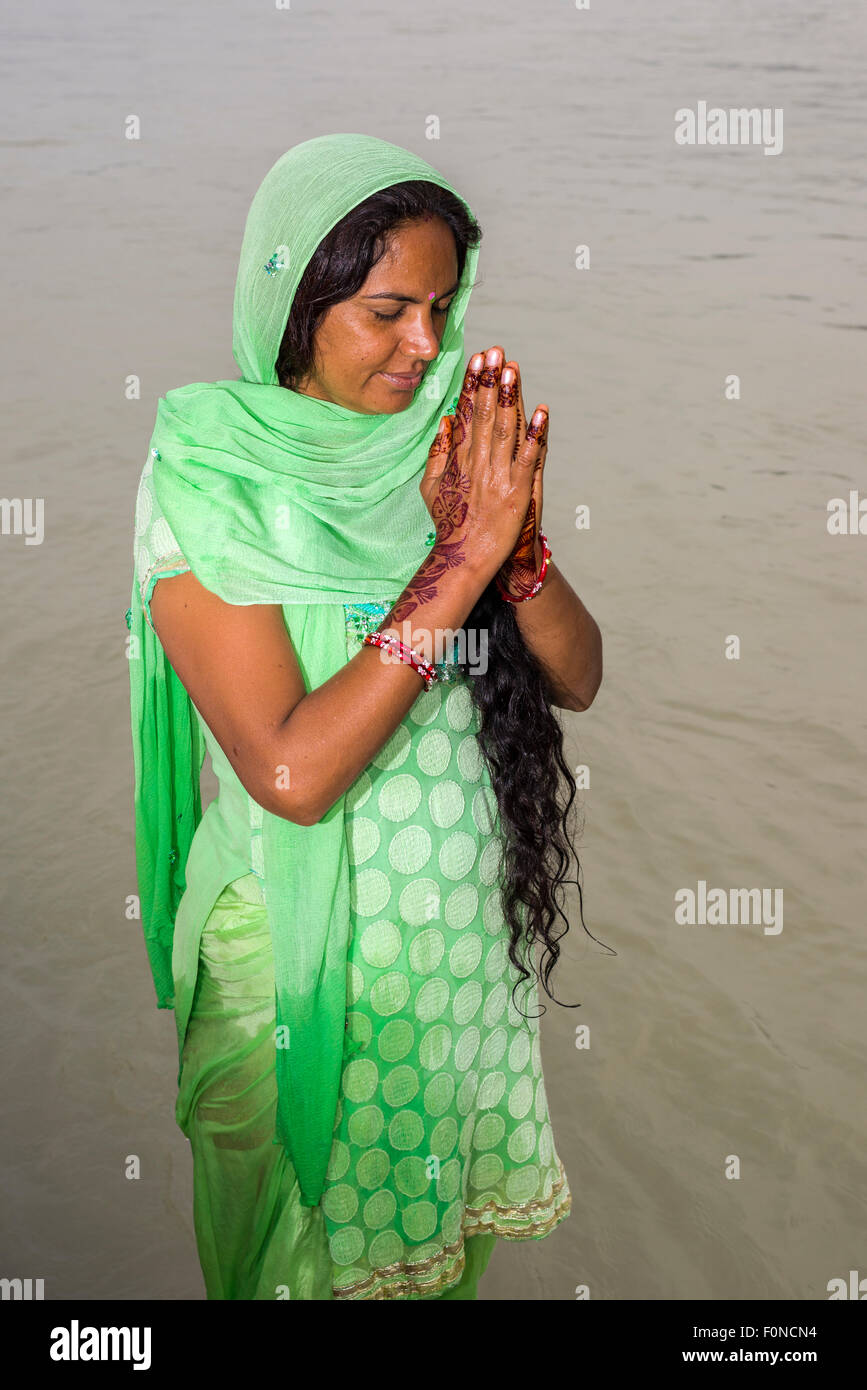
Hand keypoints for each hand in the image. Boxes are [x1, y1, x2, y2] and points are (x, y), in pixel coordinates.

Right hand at [419, 346, 548, 582]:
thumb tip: (446, 421)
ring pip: (505, 430)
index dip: (473, 385)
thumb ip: (438, 454)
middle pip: (484, 415)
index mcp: (458, 460)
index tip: (477, 360)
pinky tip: (542, 412)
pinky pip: (528, 458)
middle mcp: (478, 464)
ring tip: (512, 370)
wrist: (465, 558)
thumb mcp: (431, 488)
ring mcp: (498, 477)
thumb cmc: (450, 524)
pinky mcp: (516, 492)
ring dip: (510, 399)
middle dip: (490, 382)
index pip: (466, 414)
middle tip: (496, 352)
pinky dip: (536, 435)